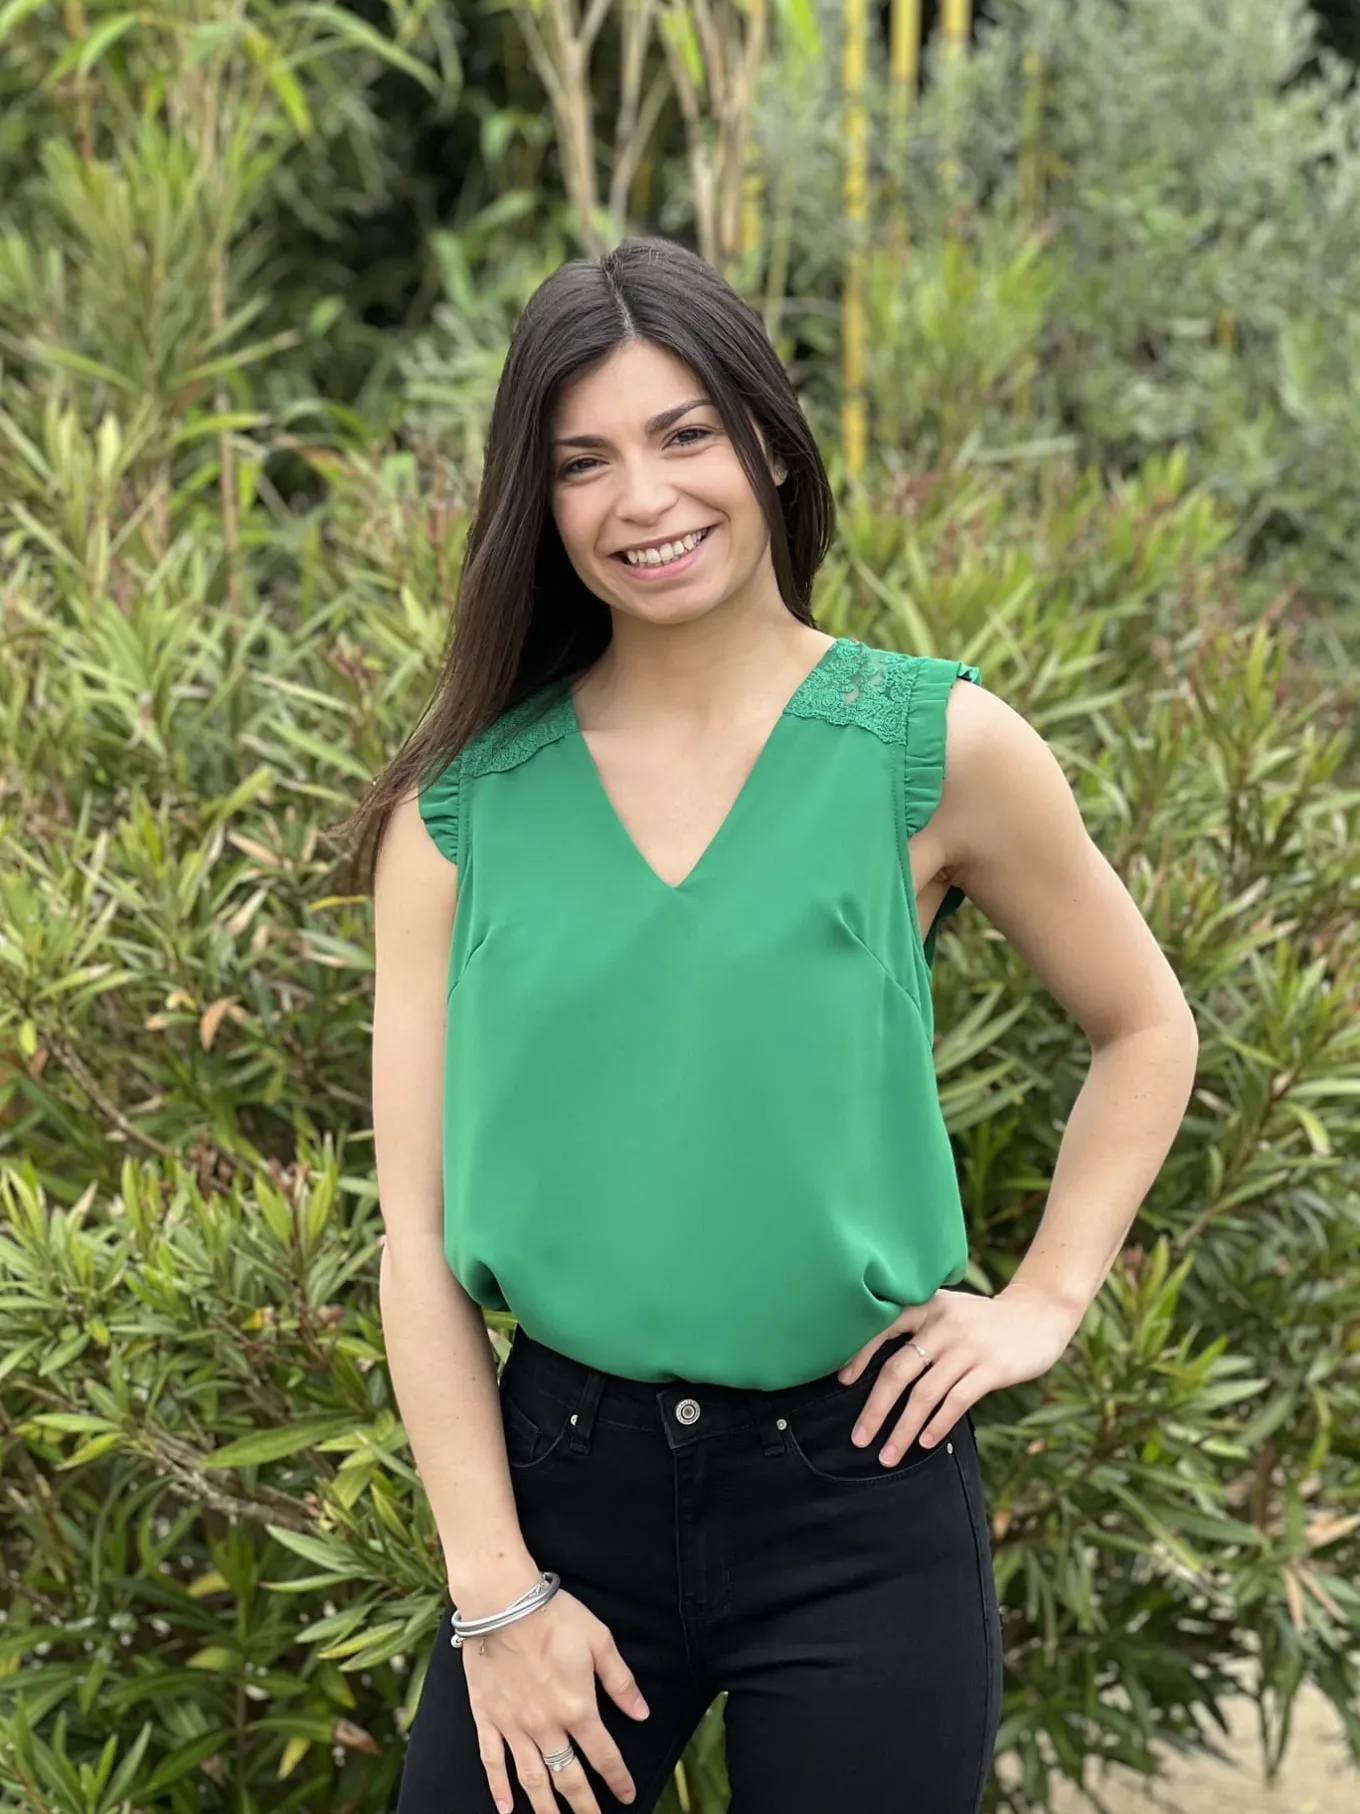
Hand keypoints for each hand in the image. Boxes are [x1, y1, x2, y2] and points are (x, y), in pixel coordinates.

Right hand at [463, 1586, 649, 1813]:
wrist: (502, 1603)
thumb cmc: (554, 1616)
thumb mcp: (599, 1641)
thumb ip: (621, 1681)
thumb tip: (642, 1713)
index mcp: (577, 1708)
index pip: (603, 1755)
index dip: (617, 1779)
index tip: (627, 1795)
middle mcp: (546, 1727)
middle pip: (568, 1777)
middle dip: (584, 1806)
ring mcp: (514, 1726)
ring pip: (532, 1779)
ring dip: (545, 1808)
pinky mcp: (488, 1718)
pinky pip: (492, 1762)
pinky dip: (498, 1789)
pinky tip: (505, 1808)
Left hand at [837, 1282, 1081, 1463]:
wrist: (1038, 1314)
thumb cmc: (985, 1319)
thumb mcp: (949, 1310)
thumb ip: (920, 1328)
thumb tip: (881, 1368)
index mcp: (927, 1306)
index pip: (882, 1328)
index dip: (860, 1356)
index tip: (842, 1382)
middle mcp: (943, 1324)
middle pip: (898, 1370)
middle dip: (875, 1409)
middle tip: (859, 1438)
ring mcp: (967, 1347)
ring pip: (925, 1394)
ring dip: (903, 1429)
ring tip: (888, 1455)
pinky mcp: (991, 1369)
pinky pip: (956, 1402)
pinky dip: (937, 1425)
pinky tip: (924, 1443)